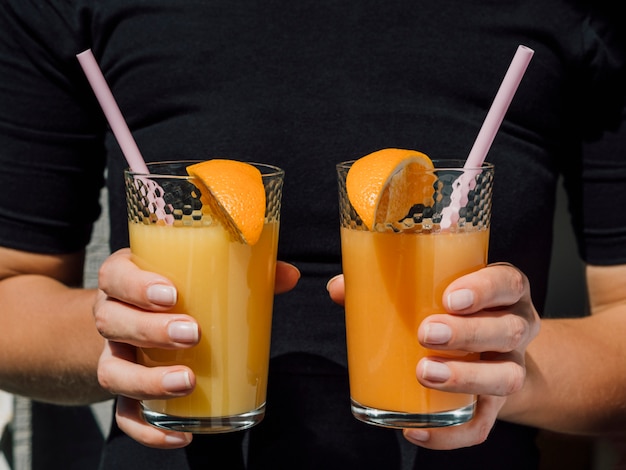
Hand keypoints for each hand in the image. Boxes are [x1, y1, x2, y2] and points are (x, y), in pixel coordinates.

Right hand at [94, 248, 299, 447]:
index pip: (115, 275)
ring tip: (188, 382)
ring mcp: (116, 355)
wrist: (137, 319)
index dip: (136, 285)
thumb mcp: (201, 274)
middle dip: (150, 329)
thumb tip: (291, 275)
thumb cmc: (180, 291)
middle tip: (192, 334)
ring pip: (113, 371)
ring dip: (147, 381)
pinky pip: (125, 415)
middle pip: (112, 322)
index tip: (172, 295)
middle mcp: (114, 316)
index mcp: (126, 280)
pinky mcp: (125, 390)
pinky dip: (149, 431)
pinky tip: (182, 437)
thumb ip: (244, 271)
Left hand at [327, 262, 540, 449]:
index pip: (508, 284)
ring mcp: (510, 368)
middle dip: (469, 333)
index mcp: (502, 292)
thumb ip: (388, 286)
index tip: (450, 297)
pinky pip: (482, 425)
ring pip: (507, 378)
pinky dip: (451, 434)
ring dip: (466, 377)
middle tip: (426, 333)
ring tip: (424, 373)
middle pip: (509, 330)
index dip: (484, 289)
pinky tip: (417, 429)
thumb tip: (338, 287)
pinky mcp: (495, 406)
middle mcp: (514, 328)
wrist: (488, 351)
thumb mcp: (431, 289)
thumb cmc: (448, 309)